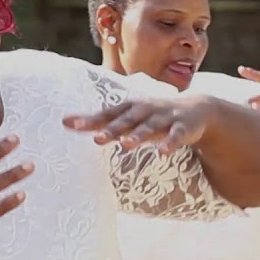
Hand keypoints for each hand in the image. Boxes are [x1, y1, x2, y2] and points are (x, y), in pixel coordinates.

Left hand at [63, 95, 215, 153]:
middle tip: (97, 139)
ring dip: (139, 135)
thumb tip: (65, 121)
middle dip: (113, 129)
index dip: (90, 120)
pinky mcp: (182, 128)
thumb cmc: (152, 114)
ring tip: (126, 145)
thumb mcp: (127, 115)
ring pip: (150, 127)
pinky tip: (162, 152)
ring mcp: (165, 118)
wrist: (195, 108)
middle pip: (127, 120)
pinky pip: (176, 136)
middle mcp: (146, 110)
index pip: (107, 114)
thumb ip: (99, 120)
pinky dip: (170, 143)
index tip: (69, 125)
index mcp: (130, 107)